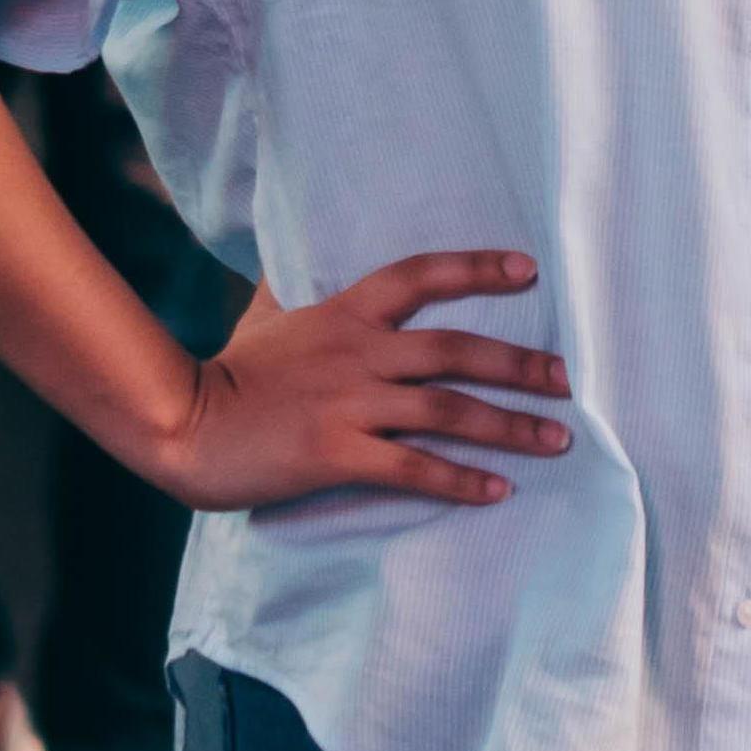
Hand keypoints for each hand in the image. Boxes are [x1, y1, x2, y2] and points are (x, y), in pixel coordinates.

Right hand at [151, 251, 572, 511]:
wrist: (183, 425)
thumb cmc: (229, 373)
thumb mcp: (265, 315)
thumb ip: (296, 291)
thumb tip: (297, 259)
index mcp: (344, 314)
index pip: (421, 276)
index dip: (476, 268)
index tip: (528, 270)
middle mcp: (357, 353)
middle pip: (456, 349)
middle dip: (519, 364)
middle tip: (567, 379)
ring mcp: (348, 404)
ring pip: (447, 410)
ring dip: (509, 426)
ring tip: (556, 439)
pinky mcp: (336, 454)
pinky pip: (413, 468)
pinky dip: (459, 480)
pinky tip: (498, 492)